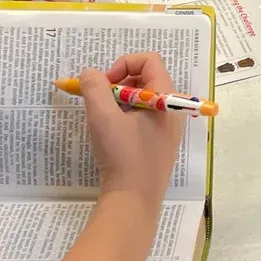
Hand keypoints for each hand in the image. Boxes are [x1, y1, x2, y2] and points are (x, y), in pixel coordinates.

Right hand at [78, 53, 184, 199]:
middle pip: (145, 77)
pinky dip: (123, 115)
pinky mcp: (158, 141)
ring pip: (141, 97)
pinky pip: (142, 115)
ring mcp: (166, 126)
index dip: (124, 63)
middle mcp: (171, 109)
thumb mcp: (103, 117)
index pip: (150, 60)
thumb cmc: (122, 156)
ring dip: (118, 99)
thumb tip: (89, 73)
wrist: (133, 200)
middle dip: (118, 82)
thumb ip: (94, 87)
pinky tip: (109, 132)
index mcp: (166, 97)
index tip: (105, 83)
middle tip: (100, 100)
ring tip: (102, 117)